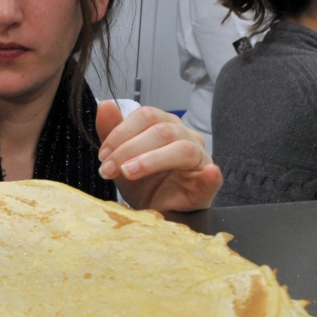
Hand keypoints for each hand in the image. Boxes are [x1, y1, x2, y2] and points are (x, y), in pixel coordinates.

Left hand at [96, 103, 222, 212]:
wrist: (156, 211)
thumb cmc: (143, 181)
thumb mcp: (120, 158)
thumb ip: (111, 132)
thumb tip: (105, 105)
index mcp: (166, 125)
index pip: (147, 115)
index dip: (122, 132)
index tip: (103, 155)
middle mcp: (186, 137)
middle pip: (162, 131)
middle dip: (129, 149)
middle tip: (108, 170)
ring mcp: (200, 159)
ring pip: (182, 150)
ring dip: (151, 161)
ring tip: (128, 173)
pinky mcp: (208, 185)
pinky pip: (212, 178)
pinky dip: (211, 176)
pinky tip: (209, 174)